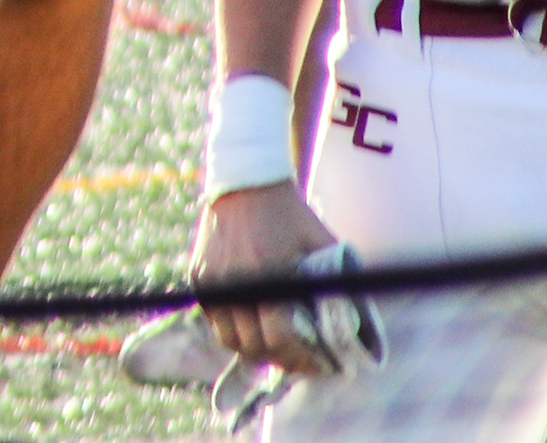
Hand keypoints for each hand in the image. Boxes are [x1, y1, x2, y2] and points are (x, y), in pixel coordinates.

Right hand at [193, 186, 378, 379]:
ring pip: (229, 339)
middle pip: (254, 344)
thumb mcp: (321, 246)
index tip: (318, 363)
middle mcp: (234, 280)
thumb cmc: (291, 215)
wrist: (245, 183)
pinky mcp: (198, 276)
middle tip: (300, 360)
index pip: (279, 336)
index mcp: (268, 273)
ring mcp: (211, 279)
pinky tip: (254, 325)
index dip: (301, 358)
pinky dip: (234, 330)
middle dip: (280, 358)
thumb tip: (347, 330)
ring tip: (274, 347)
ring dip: (253, 349)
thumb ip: (333, 285)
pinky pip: (214, 319)